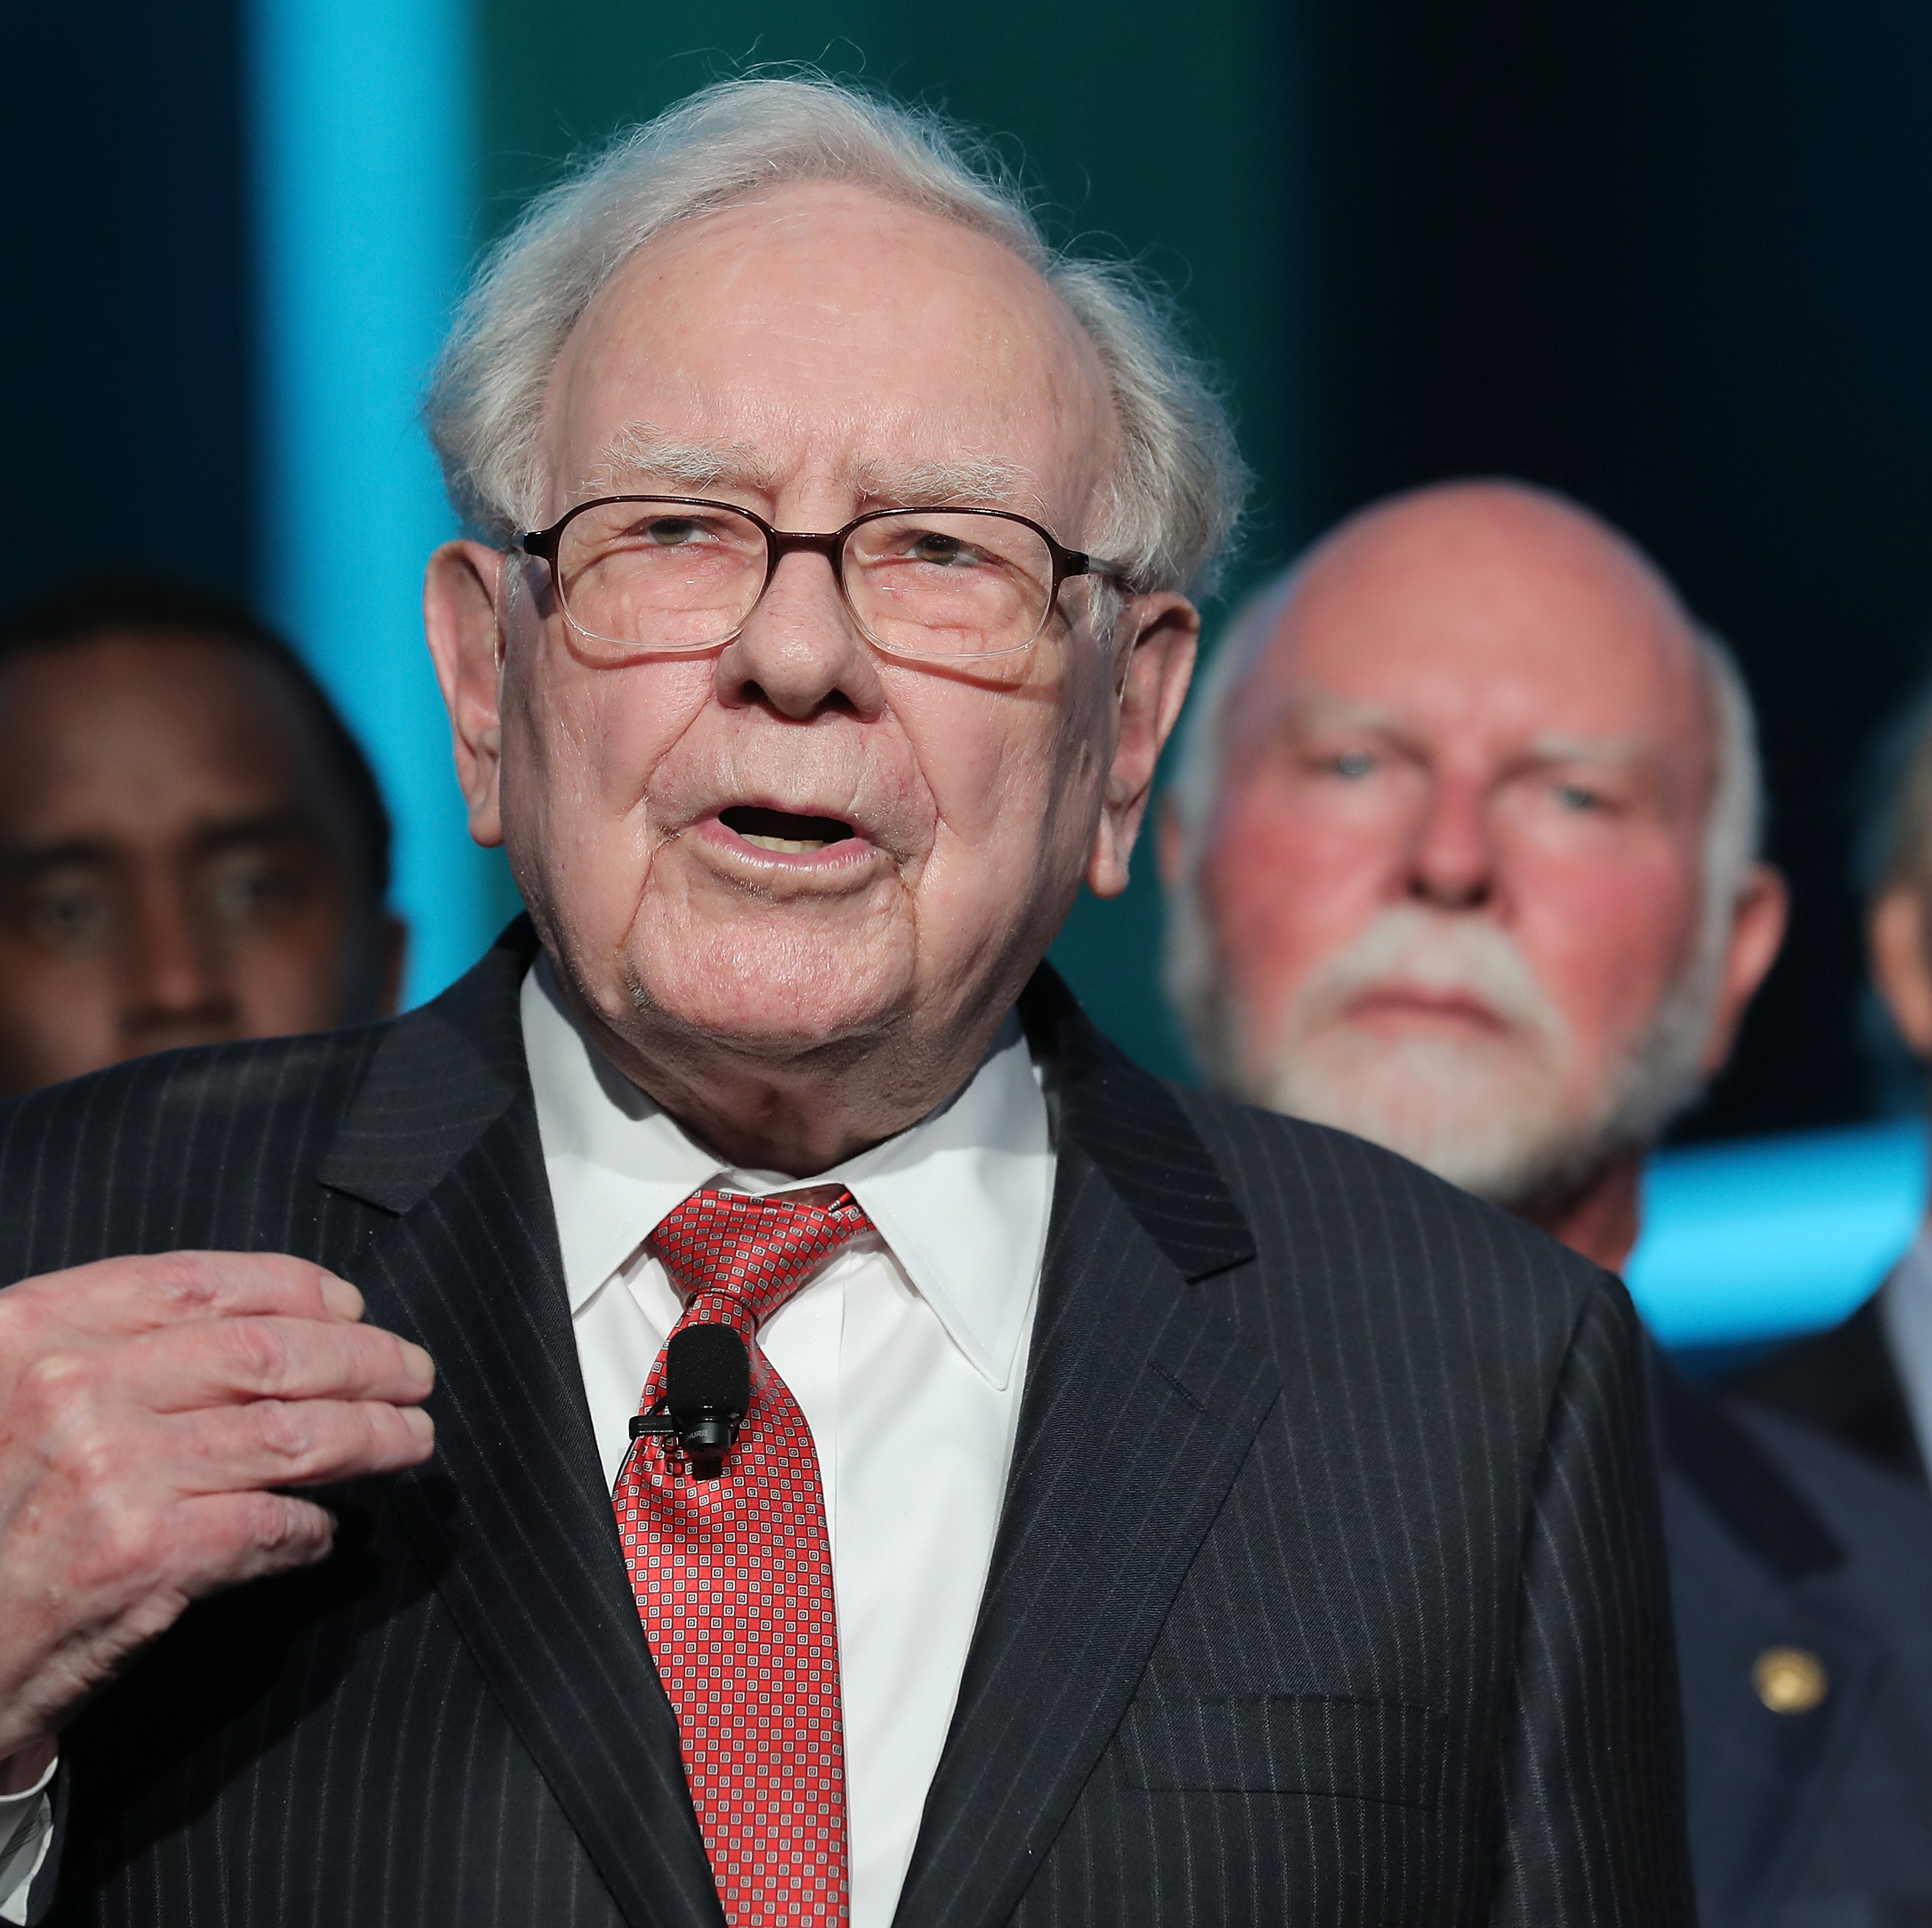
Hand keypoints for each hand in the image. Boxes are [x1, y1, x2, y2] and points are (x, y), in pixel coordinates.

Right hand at [0, 1252, 434, 1776]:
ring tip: (409, 1439)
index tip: (353, 1307)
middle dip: (363, 1360)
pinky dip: (314, 1528)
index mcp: (37, 1328)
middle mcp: (71, 1388)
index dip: (297, 1289)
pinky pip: (273, 1523)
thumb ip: (124, 1348)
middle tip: (413, 1375)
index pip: (201, 1285)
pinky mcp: (144, 1555)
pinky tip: (323, 1532)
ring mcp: (110, 1470)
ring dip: (372, 1435)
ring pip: (292, 1434)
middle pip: (267, 1353)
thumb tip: (287, 1321)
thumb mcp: (26, 1396)